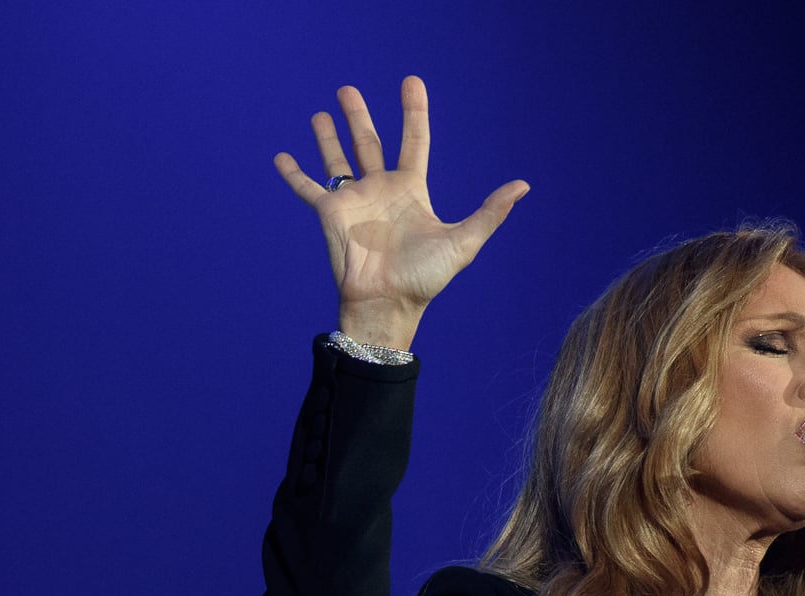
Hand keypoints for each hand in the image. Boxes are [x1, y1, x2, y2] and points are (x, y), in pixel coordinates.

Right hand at [274, 76, 528, 350]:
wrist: (388, 304)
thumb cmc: (425, 278)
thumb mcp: (464, 242)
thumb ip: (490, 212)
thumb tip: (523, 185)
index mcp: (410, 190)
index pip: (413, 140)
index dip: (413, 111)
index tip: (411, 81)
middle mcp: (380, 190)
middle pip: (367, 142)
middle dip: (358, 116)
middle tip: (348, 90)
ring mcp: (353, 201)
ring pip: (336, 159)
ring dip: (327, 136)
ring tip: (321, 113)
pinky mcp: (329, 215)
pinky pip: (308, 188)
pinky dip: (293, 174)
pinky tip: (281, 157)